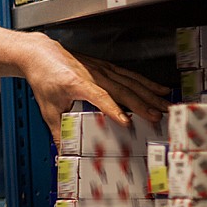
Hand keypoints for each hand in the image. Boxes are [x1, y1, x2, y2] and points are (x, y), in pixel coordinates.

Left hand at [20, 33, 170, 141]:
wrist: (40, 54)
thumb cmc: (43, 78)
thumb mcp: (47, 108)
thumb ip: (57, 131)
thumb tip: (63, 152)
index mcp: (76, 83)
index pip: (99, 97)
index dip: (113, 110)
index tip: (126, 122)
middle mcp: (92, 74)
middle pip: (121, 90)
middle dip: (141, 104)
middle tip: (157, 117)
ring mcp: (101, 69)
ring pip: (130, 82)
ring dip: (150, 94)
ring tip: (165, 106)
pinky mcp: (106, 67)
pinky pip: (130, 75)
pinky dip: (147, 83)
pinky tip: (160, 90)